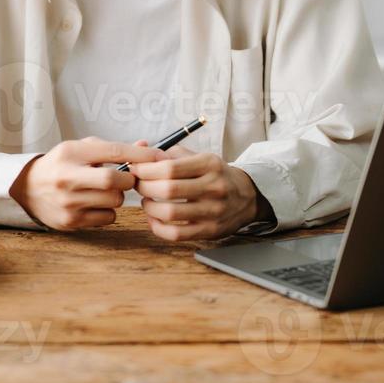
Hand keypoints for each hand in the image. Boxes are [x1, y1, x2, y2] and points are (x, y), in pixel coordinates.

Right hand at [9, 137, 165, 230]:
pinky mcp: (70, 221)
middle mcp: (68, 177)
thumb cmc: (61, 165)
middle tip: (125, 178)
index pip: (113, 151)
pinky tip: (95, 204)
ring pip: (114, 201)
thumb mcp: (81, 149)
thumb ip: (111, 149)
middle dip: (128, 179)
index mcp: (71, 153)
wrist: (27, 188)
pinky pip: (107, 218)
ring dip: (118, 196)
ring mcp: (68, 202)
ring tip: (105, 191)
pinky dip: (108, 211)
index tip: (159, 155)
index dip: (140, 154)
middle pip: (115, 180)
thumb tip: (146, 146)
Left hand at [131, 144, 272, 241]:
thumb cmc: (215, 174)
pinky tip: (154, 217)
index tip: (135, 169)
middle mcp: (214, 187)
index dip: (146, 170)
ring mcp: (213, 211)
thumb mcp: (199, 157)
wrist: (248, 195)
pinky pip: (177, 234)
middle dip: (144, 187)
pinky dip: (158, 227)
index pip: (170, 167)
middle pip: (168, 189)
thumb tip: (140, 148)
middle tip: (137, 184)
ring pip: (170, 213)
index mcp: (209, 164)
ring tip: (146, 200)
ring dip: (149, 207)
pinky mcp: (210, 231)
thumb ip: (169, 153)